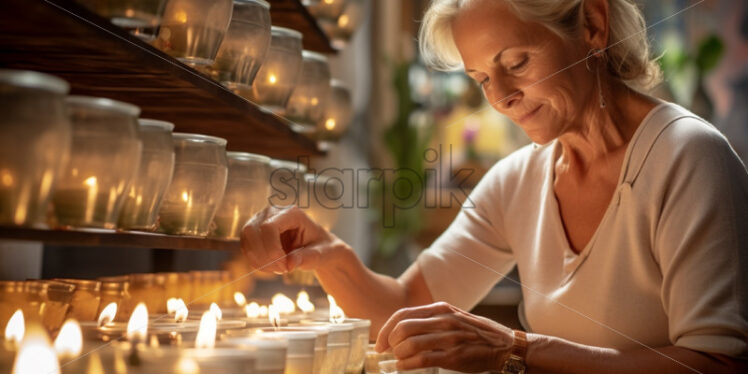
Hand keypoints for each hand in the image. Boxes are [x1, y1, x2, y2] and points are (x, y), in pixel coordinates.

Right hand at [240, 205, 346, 273]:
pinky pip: (246, 248)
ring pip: (246, 240)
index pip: (268, 227)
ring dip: (259, 261)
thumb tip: (290, 263)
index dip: (272, 250)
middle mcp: (273, 212)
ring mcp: (260, 220)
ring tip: (279, 269)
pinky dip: (256, 262)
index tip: (286, 267)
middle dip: (264, 257)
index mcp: (292, 213)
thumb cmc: (322, 248)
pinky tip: (272, 267)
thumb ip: (309, 257)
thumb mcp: (323, 254)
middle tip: (283, 270)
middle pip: (252, 232)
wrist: (318, 248)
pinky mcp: (254, 232)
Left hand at [375, 302, 513, 371]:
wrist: (504, 345)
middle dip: (389, 343)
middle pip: (403, 328)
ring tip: (398, 360)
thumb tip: (400, 330)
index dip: (386, 329)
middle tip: (387, 353)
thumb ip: (429, 320)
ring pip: (410, 344)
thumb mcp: (451, 316)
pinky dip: (406, 365)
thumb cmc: (474, 332)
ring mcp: (449, 338)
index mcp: (440, 309)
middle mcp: (443, 320)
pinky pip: (421, 360)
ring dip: (398, 355)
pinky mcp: (453, 356)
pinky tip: (404, 367)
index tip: (380, 342)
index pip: (402, 314)